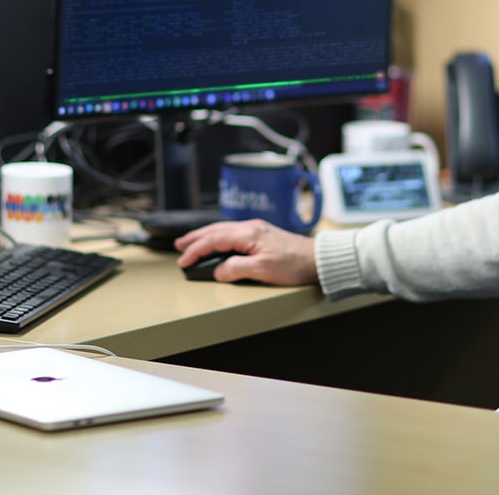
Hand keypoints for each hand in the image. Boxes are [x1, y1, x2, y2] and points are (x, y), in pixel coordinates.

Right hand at [174, 219, 318, 285]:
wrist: (318, 259)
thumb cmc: (295, 264)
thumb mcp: (264, 270)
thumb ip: (236, 269)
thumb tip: (218, 270)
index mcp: (248, 234)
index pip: (213, 240)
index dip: (196, 250)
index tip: (183, 261)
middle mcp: (250, 227)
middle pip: (215, 230)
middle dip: (195, 238)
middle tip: (179, 246)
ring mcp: (257, 230)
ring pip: (223, 230)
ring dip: (205, 236)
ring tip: (192, 243)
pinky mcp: (262, 235)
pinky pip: (232, 233)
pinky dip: (218, 237)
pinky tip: (217, 242)